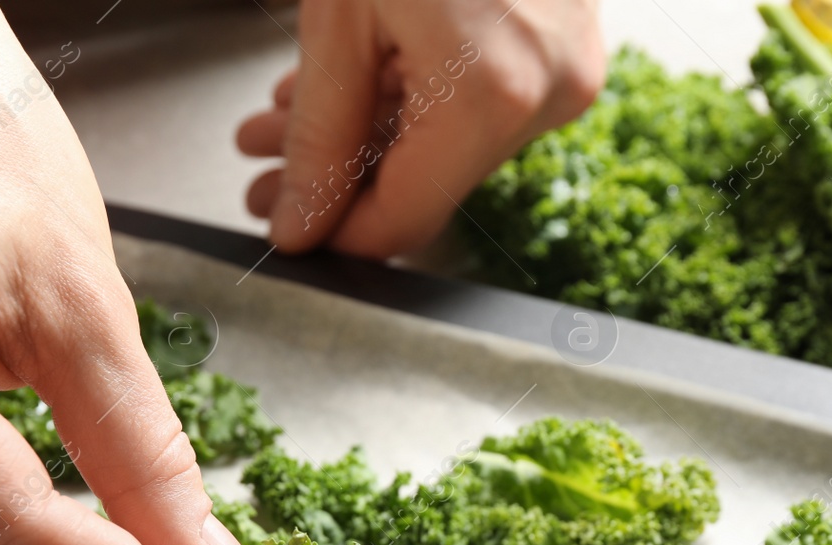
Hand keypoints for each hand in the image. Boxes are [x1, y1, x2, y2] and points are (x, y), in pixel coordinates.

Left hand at [236, 0, 604, 258]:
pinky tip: (347, 87)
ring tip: (283, 122)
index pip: (405, 218)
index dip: (335, 235)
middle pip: (425, 181)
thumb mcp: (339, 18)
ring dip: (362, 136)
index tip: (286, 228)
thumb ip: (318, 134)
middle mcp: (548, 92)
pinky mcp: (565, 43)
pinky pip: (476, 100)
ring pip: (445, 142)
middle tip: (265, 173)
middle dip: (334, 177)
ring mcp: (565, 68)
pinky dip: (409, 99)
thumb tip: (301, 223)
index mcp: (493, 95)